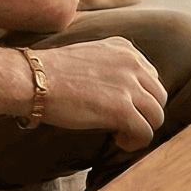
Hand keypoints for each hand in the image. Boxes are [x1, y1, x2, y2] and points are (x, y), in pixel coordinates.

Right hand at [31, 38, 166, 150]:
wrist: (33, 80)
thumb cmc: (51, 73)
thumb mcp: (89, 56)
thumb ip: (111, 67)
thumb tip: (122, 93)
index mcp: (124, 48)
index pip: (151, 77)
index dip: (139, 97)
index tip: (123, 108)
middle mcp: (132, 63)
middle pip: (158, 96)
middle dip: (145, 113)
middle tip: (124, 124)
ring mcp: (129, 85)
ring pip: (157, 115)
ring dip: (142, 129)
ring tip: (121, 134)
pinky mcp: (122, 109)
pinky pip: (146, 132)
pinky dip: (136, 142)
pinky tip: (118, 140)